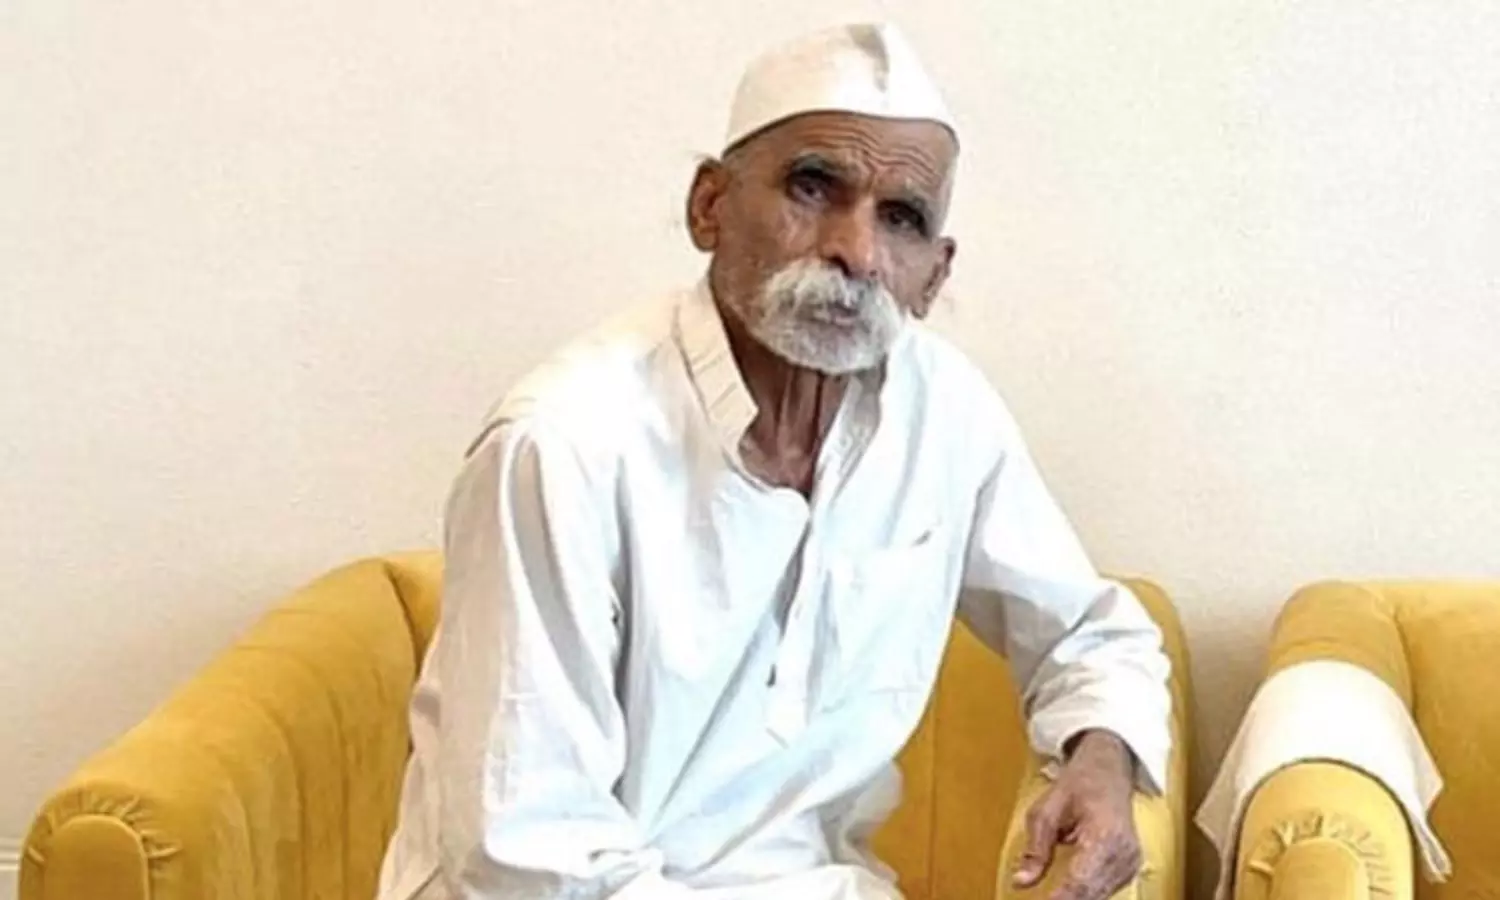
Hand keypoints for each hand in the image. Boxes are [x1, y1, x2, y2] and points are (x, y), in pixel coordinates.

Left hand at [1011, 730, 1141, 899]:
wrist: (1108, 770)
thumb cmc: (1079, 784)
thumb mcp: (1045, 810)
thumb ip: (1035, 849)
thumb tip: (1021, 881)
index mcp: (1104, 835)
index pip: (1080, 881)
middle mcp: (1123, 852)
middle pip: (1090, 894)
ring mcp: (1130, 862)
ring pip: (1099, 897)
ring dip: (1074, 899)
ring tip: (1049, 897)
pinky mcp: (1129, 868)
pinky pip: (1106, 892)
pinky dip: (1085, 896)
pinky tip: (1065, 895)